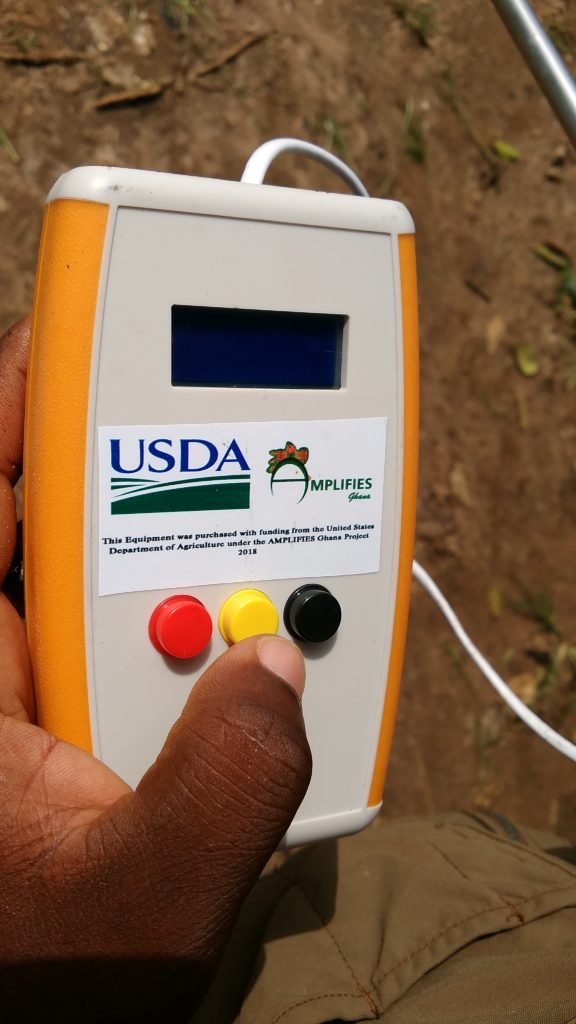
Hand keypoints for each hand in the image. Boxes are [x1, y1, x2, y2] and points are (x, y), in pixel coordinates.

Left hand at [0, 319, 311, 1021]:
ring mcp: (30, 683)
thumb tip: (277, 667)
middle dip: (130, 477)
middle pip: (45, 516)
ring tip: (243, 604)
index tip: (66, 339)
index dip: (13, 404)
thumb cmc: (51, 983)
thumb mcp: (143, 905)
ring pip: (99, 569)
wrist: (56, 1023)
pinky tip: (238, 649)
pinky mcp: (68, 705)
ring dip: (179, 562)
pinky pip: (132, 621)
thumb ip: (222, 789)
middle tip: (212, 459)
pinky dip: (191, 612)